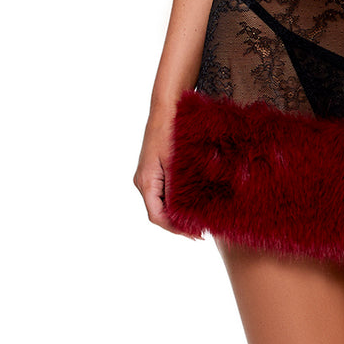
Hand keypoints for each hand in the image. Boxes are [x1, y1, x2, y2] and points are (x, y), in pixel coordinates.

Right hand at [133, 115, 189, 234]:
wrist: (166, 108)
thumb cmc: (172, 131)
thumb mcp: (176, 162)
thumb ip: (177, 188)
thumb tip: (184, 212)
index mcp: (146, 181)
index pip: (157, 216)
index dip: (176, 229)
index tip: (195, 235)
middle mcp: (143, 182)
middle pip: (158, 213)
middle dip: (178, 225)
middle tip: (201, 232)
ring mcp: (147, 177)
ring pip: (160, 204)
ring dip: (177, 215)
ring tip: (198, 221)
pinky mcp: (153, 171)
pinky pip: (163, 193)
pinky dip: (176, 203)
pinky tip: (191, 205)